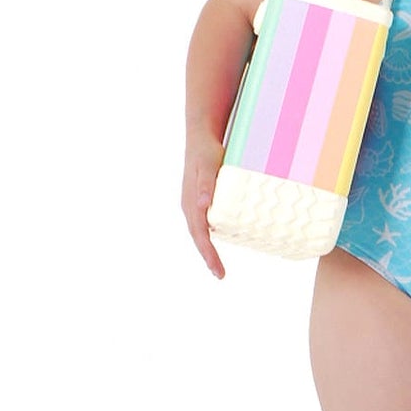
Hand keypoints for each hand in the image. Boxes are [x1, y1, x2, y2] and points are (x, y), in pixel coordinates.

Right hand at [181, 130, 226, 277]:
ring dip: (207, 248)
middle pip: (199, 237)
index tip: (218, 271)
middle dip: (208, 257)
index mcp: (191, 203)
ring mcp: (194, 203)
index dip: (209, 254)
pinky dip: (209, 235)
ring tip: (217, 265)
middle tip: (220, 274)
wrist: (201, 136)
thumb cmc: (207, 151)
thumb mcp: (209, 166)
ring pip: (199, 231)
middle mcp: (190, 206)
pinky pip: (204, 222)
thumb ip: (205, 185)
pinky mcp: (200, 198)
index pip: (200, 235)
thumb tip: (202, 206)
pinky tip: (219, 239)